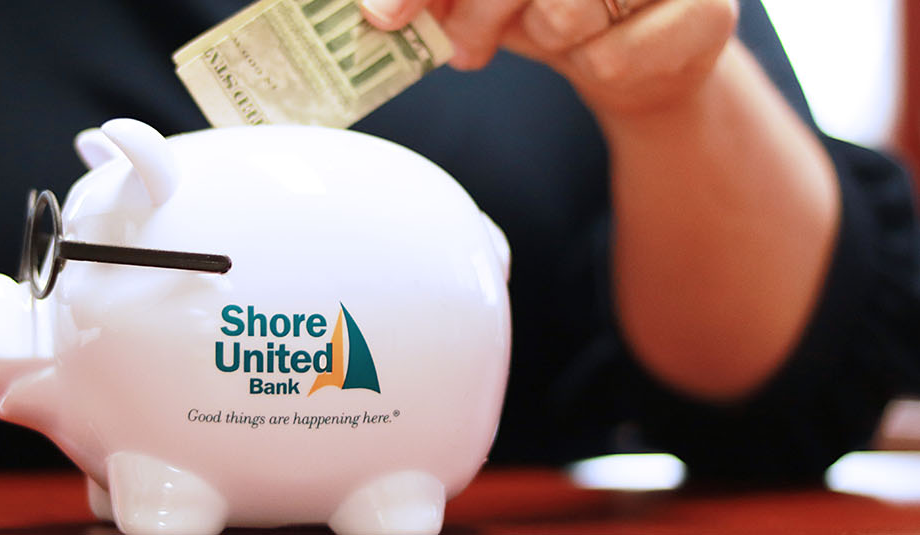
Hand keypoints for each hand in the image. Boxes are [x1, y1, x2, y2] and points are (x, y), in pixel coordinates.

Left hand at [360, 0, 737, 114]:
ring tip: (554, 34)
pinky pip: (608, 57)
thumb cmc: (556, 5)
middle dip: (475, 10)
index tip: (384, 14)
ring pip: (564, 11)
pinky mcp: (710, 11)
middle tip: (460, 49)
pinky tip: (604, 53)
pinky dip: (590, 69)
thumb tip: (376, 8)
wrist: (645, 59)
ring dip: (543, 37)